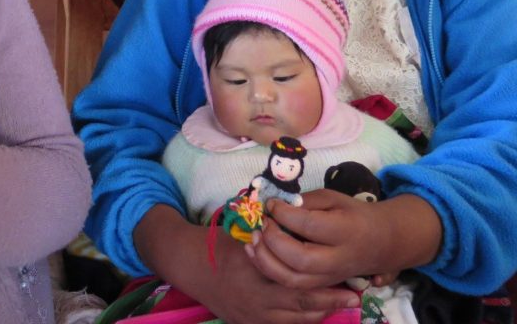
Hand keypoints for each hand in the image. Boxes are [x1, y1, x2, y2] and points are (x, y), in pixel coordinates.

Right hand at [134, 205, 359, 323]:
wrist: (190, 266)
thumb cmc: (220, 245)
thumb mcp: (245, 235)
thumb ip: (271, 240)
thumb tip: (303, 230)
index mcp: (257, 278)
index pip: (299, 288)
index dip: (327, 289)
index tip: (351, 283)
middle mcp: (258, 304)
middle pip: (303, 309)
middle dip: (331, 304)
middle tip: (354, 297)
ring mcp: (253, 318)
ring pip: (296, 321)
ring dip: (320, 312)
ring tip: (340, 302)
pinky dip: (302, 318)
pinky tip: (315, 310)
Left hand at [247, 189, 439, 288]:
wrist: (381, 242)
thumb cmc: (353, 214)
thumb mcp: (332, 198)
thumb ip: (304, 201)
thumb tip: (274, 205)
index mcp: (346, 231)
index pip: (309, 226)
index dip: (283, 214)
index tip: (271, 204)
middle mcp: (338, 259)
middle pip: (300, 259)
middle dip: (273, 240)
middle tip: (263, 223)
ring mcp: (330, 277)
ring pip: (293, 280)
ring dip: (266, 260)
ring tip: (253, 239)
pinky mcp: (321, 285)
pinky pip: (291, 285)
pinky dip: (269, 270)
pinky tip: (256, 252)